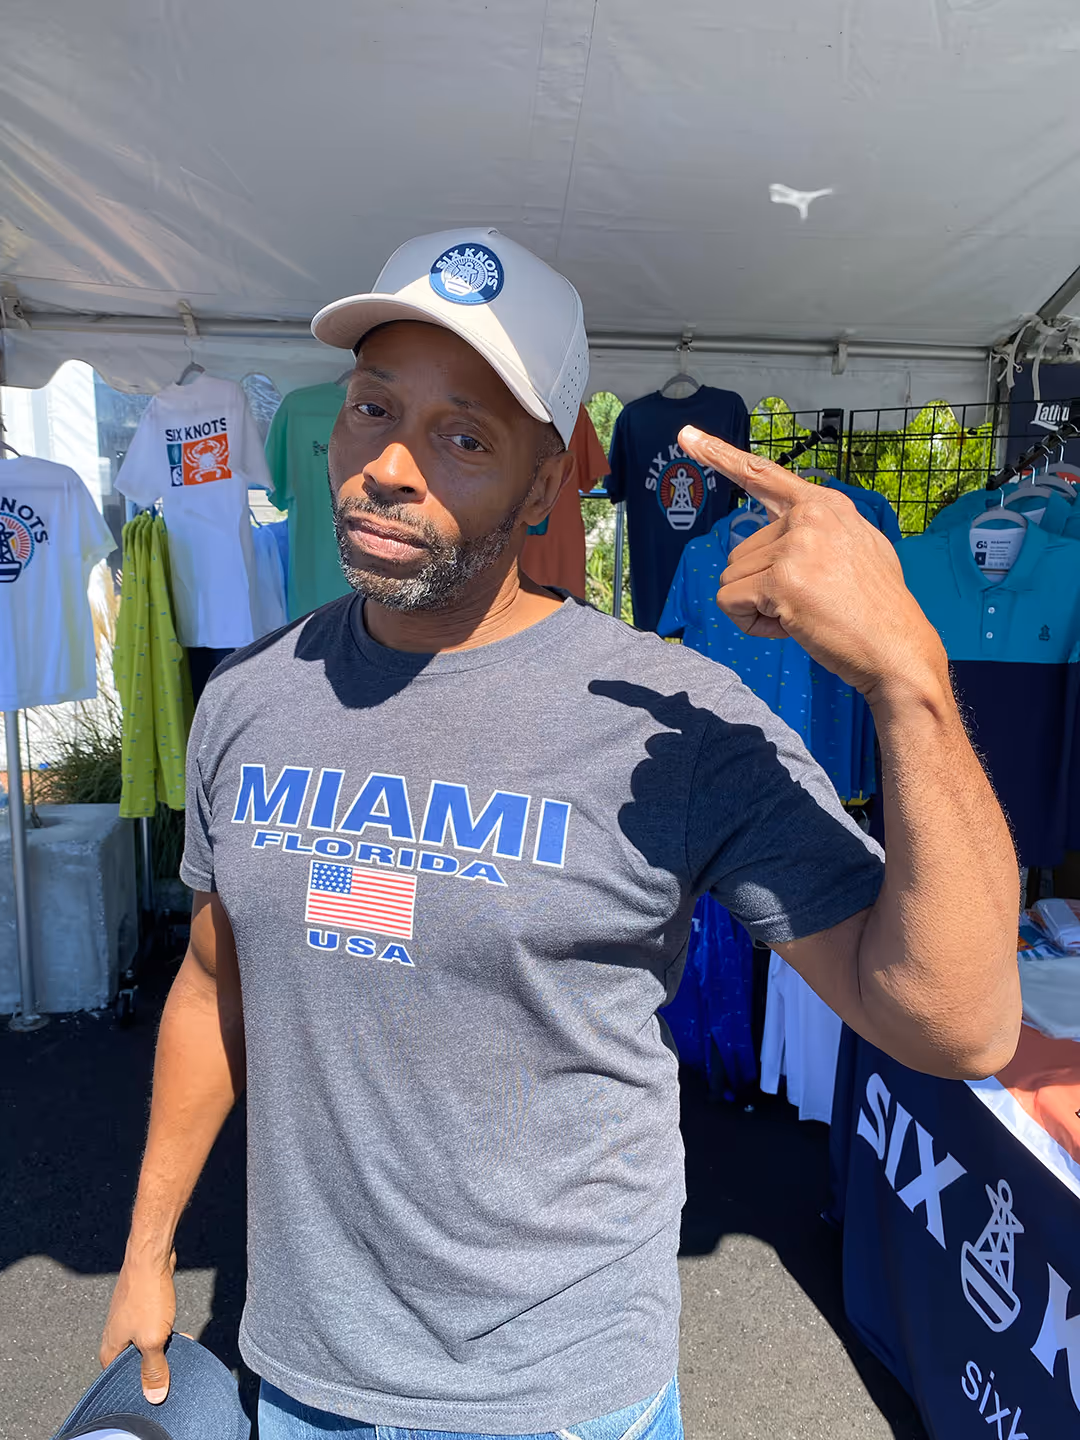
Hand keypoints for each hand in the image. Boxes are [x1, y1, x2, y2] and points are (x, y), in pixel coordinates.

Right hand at [100, 1250, 176, 1402]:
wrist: (151, 1258)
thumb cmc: (146, 1297)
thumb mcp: (152, 1340)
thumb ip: (153, 1369)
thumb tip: (154, 1396)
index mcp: (109, 1350)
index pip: (120, 1381)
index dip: (139, 1387)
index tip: (159, 1389)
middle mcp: (114, 1337)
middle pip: (134, 1363)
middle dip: (155, 1366)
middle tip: (173, 1368)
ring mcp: (127, 1321)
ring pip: (146, 1345)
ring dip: (163, 1348)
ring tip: (180, 1348)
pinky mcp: (140, 1309)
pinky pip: (152, 1329)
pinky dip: (165, 1333)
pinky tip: (181, 1334)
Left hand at [678, 426, 948, 703]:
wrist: (897, 648)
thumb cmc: (876, 608)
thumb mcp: (858, 547)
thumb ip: (819, 530)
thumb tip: (787, 527)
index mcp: (825, 505)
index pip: (763, 474)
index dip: (719, 454)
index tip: (686, 436)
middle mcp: (808, 517)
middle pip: (740, 552)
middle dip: (762, 588)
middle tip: (808, 603)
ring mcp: (795, 546)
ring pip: (732, 579)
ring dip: (757, 607)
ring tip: (805, 614)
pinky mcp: (780, 580)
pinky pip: (730, 603)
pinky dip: (750, 624)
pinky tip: (790, 626)